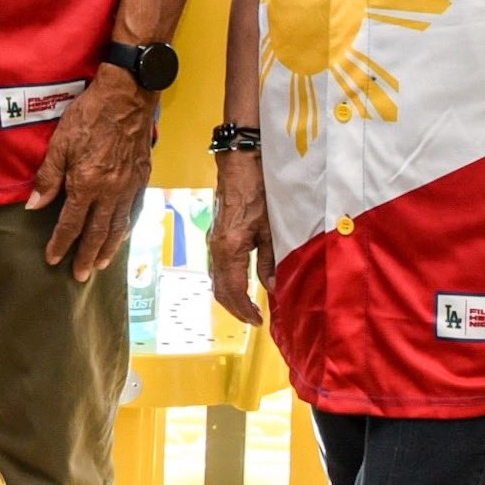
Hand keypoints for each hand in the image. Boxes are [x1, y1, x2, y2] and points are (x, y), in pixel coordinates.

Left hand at [27, 66, 155, 281]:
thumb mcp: (60, 143)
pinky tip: (122, 234)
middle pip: (98, 233)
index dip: (60, 243)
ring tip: (101, 264)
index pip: (71, 223)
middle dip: (87, 256)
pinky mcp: (142, 177)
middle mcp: (110, 191)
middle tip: (80, 275)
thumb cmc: (89, 115)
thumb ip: (48, 177)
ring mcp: (129, 186)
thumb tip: (35, 205)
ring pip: (119, 226)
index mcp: (87, 184)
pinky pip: (134, 210)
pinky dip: (126, 227)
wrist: (127, 96)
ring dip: (109, 248)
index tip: (53, 260)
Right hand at [207, 149, 270, 326]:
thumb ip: (270, 260)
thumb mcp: (271, 228)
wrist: (240, 163)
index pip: (233, 290)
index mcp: (230, 249)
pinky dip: (227, 282)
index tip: (257, 321)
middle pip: (220, 289)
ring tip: (248, 307)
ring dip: (230, 296)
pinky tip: (241, 284)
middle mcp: (216, 248)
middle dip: (235, 308)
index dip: (244, 309)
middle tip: (253, 319)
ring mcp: (213, 241)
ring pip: (216, 279)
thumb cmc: (258, 190)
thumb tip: (272, 287)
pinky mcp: (216, 235)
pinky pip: (217, 267)